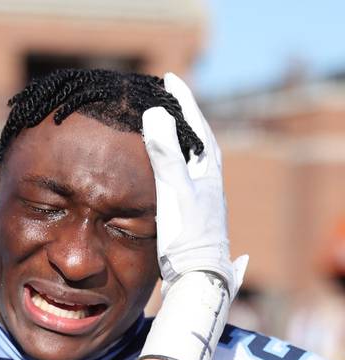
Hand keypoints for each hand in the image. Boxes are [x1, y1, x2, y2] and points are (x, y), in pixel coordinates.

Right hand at [142, 72, 246, 298]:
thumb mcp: (174, 190)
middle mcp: (207, 182)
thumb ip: (165, 153)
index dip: (183, 101)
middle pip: (196, 139)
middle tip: (165, 99)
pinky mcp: (190, 214)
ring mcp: (200, 198)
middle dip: (181, 117)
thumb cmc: (187, 235)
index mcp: (207, 171)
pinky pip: (181, 176)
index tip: (169, 78)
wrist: (195, 276)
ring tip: (161, 128)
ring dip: (177, 140)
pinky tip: (161, 170)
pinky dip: (170, 163)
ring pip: (190, 159)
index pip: (195, 126)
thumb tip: (155, 113)